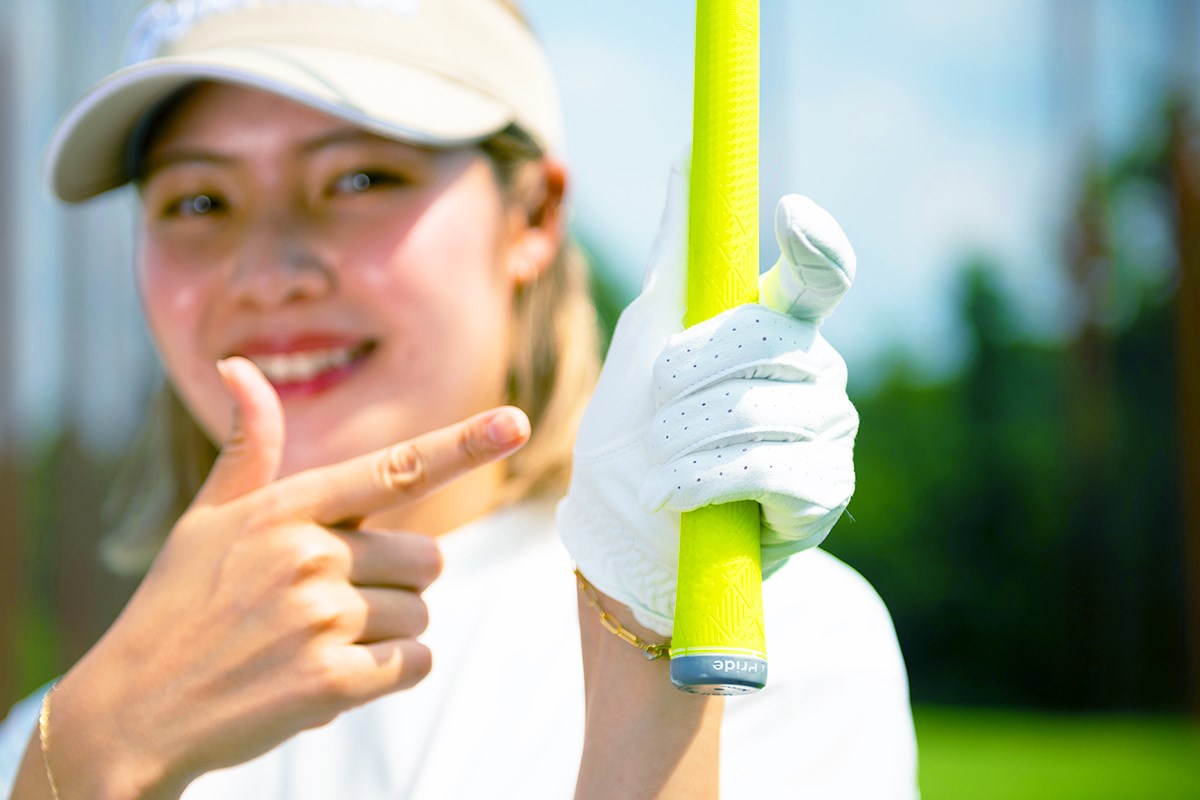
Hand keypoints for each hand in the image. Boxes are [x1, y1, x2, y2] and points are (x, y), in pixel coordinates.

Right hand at [46, 358, 529, 798]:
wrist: (134, 710)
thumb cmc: (177, 605)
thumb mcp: (206, 519)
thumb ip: (250, 449)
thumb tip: (240, 367)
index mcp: (286, 507)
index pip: (395, 469)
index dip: (463, 445)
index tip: (517, 423)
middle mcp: (310, 554)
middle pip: (427, 559)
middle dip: (396, 582)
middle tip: (332, 602)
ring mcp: (320, 618)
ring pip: (421, 614)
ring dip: (387, 633)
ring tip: (317, 641)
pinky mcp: (330, 680)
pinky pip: (415, 663)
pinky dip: (390, 673)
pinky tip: (333, 675)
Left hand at [557, 159, 857, 635]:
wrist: (629, 529)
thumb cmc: (639, 426)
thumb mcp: (647, 335)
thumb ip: (678, 257)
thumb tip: (688, 154)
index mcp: (779, 326)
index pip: (819, 275)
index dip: (814, 244)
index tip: (790, 213)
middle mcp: (816, 370)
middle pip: (763, 340)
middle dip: (687, 373)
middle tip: (654, 407)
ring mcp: (827, 432)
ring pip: (754, 407)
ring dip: (681, 436)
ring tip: (655, 461)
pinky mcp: (823, 492)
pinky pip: (761, 467)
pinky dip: (698, 479)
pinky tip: (671, 494)